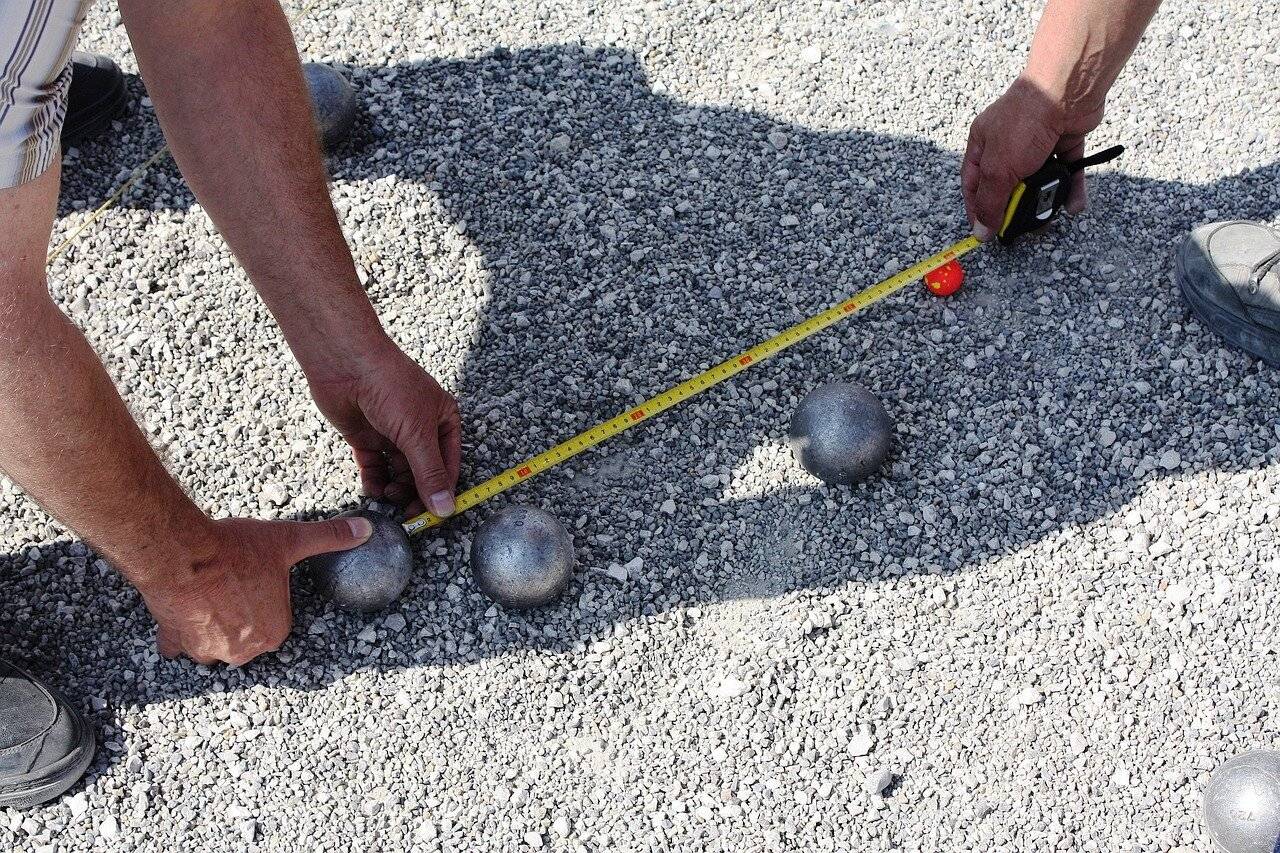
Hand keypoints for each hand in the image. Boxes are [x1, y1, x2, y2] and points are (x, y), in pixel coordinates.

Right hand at [140, 515, 372, 664]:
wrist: (183, 554)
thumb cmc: (235, 550)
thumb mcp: (289, 539)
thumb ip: (329, 537)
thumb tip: (364, 529)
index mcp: (274, 631)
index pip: (275, 623)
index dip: (264, 601)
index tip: (255, 583)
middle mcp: (243, 649)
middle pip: (244, 638)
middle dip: (238, 618)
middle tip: (231, 589)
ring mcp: (207, 650)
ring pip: (212, 645)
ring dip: (210, 627)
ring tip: (209, 597)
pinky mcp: (176, 642)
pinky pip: (178, 645)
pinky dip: (179, 634)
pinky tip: (182, 612)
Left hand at [306, 337, 461, 517]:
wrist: (346, 363)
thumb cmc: (390, 386)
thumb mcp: (417, 434)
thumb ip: (430, 473)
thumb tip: (445, 508)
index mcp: (443, 420)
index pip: (449, 465)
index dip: (442, 491)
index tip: (433, 516)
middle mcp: (420, 428)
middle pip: (422, 472)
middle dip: (415, 492)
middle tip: (406, 514)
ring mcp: (392, 433)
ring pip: (398, 472)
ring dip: (394, 488)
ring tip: (387, 496)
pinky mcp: (366, 436)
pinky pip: (374, 466)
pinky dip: (374, 480)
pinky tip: (372, 488)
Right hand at [961, 76, 1104, 239]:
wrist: (1065, 92)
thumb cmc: (1024, 122)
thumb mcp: (998, 170)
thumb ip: (990, 203)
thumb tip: (982, 231)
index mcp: (982, 144)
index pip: (974, 184)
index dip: (978, 209)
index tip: (985, 231)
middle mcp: (1007, 143)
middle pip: (1007, 184)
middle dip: (1015, 206)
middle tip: (1021, 226)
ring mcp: (1037, 143)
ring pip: (1039, 180)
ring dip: (1046, 199)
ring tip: (1050, 215)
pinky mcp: (1063, 141)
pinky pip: (1067, 171)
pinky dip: (1071, 188)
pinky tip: (1074, 204)